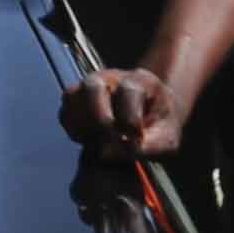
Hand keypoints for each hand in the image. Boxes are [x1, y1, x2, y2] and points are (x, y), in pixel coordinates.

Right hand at [60, 65, 186, 162]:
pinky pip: (65, 112)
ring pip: (73, 96)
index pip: (129, 92)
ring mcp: (90, 86)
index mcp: (140, 81)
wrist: (153, 111)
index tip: (136, 140)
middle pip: (94, 87)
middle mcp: (111, 78)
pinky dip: (74, 130)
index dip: (131, 120)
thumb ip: (147, 147)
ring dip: (83, 124)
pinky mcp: (77, 100)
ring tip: (99, 142)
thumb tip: (108, 154)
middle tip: (111, 140)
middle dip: (100, 118)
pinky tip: (91, 141)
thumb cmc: (160, 123)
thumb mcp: (168, 137)